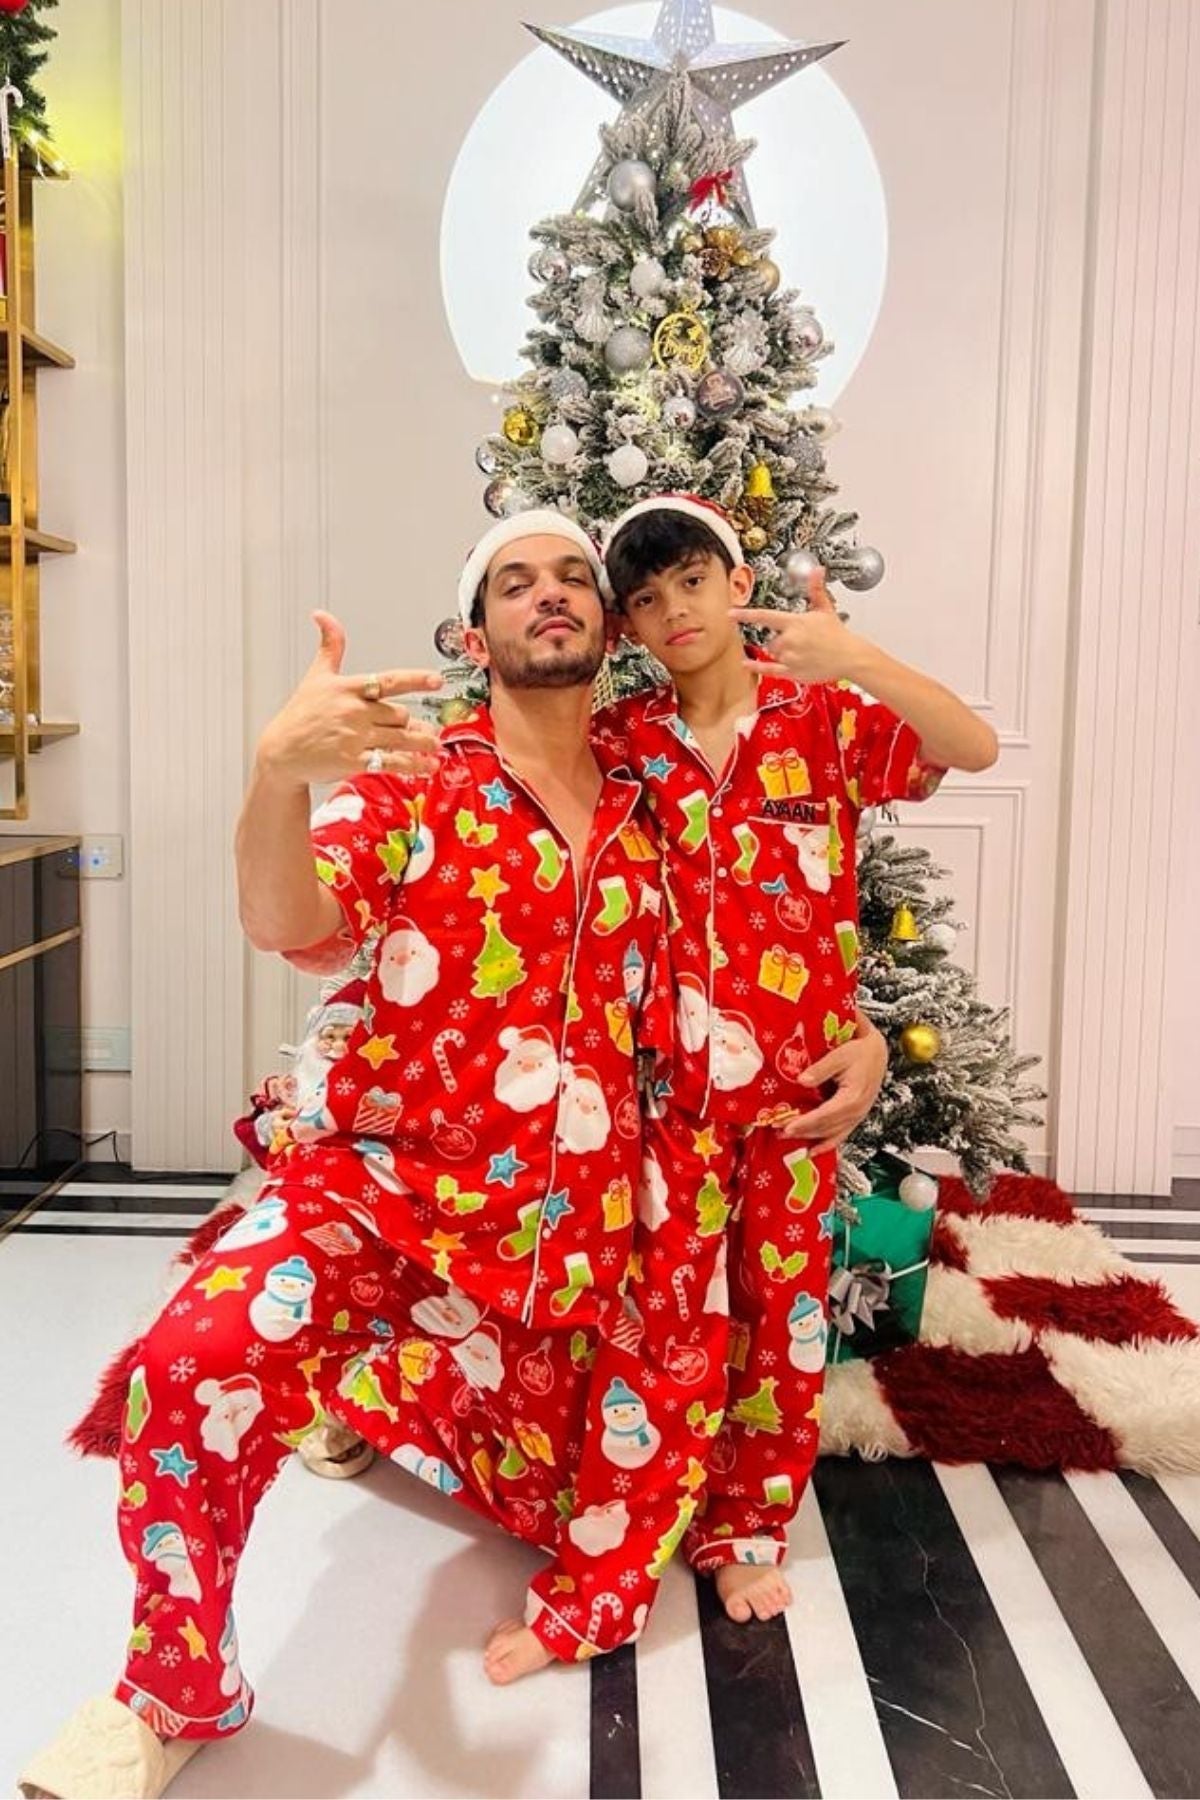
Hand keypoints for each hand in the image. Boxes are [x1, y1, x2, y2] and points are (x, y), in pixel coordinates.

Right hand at [255, 612, 443, 785]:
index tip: (436, 680)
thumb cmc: (300, 715)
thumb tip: (322, 616)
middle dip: (413, 722)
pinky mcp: (353, 761)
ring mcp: (354, 737)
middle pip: (400, 714)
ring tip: (433, 745)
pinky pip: (391, 761)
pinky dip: (412, 764)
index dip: (416, 679)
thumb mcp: (315, 676)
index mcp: (348, 688)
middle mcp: (354, 711)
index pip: (390, 680)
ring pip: (402, 737)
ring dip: (423, 742)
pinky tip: (425, 765)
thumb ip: (329, 646)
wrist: (280, 752)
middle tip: (425, 729)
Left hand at [738, 570, 865, 684]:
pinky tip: (747, 664)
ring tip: (801, 652)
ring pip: (772, 652)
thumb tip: (817, 570)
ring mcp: (789, 657)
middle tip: (800, 641)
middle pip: (770, 639)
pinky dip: (757, 667)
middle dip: (780, 640)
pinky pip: (769, 670)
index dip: (746, 615)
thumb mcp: (825, 608)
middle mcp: (789, 640)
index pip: (765, 616)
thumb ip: (816, 589)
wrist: (850, 657)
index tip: (731, 614)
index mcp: (795, 622)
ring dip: (780, 652)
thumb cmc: (838, 634)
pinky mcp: (791, 672)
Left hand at [777, 1016, 887, 1152]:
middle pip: (825, 1127)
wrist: (878, 1053)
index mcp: (852, 1098)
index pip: (824, 1115)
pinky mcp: (856, 1117)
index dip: (804, 1123)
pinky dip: (826, 1145)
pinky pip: (840, 1135)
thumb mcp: (839, 1055)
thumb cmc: (860, 1052)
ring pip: (831, 1133)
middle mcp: (856, 1111)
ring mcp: (857, 1116)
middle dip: (801, 1131)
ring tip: (788, 1138)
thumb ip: (820, 1069)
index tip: (787, 1127)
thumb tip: (802, 1081)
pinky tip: (813, 1151)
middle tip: (779, 1131)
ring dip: (809, 1137)